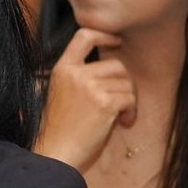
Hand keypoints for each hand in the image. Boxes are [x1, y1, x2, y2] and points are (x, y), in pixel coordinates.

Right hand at [36, 27, 135, 170]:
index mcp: (62, 69)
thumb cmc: (60, 130)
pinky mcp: (104, 102)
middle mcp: (75, 73)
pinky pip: (130, 99)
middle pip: (116, 65)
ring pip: (126, 83)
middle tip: (121, 103)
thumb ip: (80, 77)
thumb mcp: (62, 94)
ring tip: (119, 117)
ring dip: (128, 101)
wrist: (56, 153)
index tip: (116, 41)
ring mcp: (89, 87)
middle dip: (124, 84)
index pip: (84, 36)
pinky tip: (122, 123)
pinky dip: (131, 112)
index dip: (104, 35)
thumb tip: (113, 68)